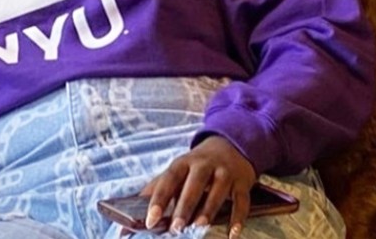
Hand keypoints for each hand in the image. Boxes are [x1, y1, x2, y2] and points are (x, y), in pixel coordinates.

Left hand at [142, 136, 256, 237]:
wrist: (231, 145)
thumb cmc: (197, 165)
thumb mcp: (178, 170)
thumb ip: (158, 188)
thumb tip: (132, 210)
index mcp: (184, 163)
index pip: (169, 179)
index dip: (158, 199)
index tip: (150, 220)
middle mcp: (205, 165)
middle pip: (194, 184)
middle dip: (184, 206)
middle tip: (176, 227)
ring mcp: (225, 172)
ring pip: (218, 190)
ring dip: (209, 209)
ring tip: (200, 226)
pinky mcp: (242, 183)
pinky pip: (242, 201)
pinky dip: (238, 218)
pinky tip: (232, 234)